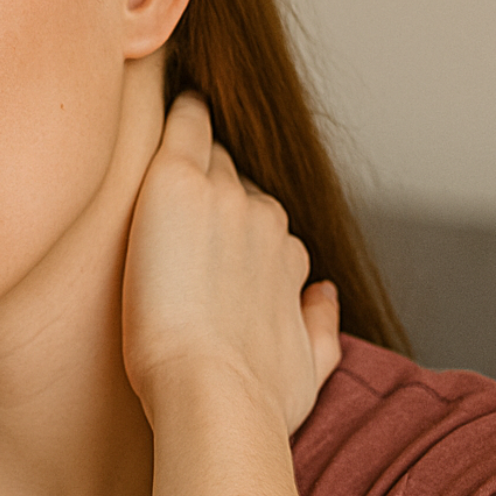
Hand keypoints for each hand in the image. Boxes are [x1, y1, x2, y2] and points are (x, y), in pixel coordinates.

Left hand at [121, 92, 343, 432]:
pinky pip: (186, 125)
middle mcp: (264, 220)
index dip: (234, 226)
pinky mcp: (177, 183)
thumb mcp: (308, 370)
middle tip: (178, 197)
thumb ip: (321, 327)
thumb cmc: (253, 399)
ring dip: (195, 154)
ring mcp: (223, 197)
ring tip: (170, 140)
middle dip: (214, 187)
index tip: (208, 235)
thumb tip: (325, 296)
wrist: (212, 393)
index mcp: (288, 258)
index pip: (261, 221)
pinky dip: (183, 109)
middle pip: (237, 183)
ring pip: (211, 155)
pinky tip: (172, 96)